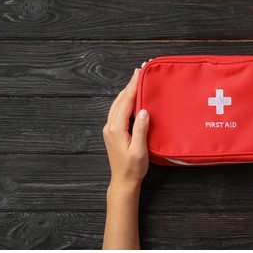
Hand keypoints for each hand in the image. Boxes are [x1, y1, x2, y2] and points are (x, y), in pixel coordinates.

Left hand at [103, 68, 149, 189]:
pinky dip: (124, 101)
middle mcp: (110, 126)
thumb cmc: (133, 167)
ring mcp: (110, 129)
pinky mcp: (112, 132)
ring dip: (126, 92)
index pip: (125, 102)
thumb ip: (140, 129)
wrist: (123, 180)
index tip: (138, 73)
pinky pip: (117, 111)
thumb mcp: (139, 150)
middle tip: (138, 72)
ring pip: (117, 105)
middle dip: (129, 86)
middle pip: (119, 100)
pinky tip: (130, 99)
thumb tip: (143, 110)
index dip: (132, 86)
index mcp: (116, 129)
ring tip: (135, 82)